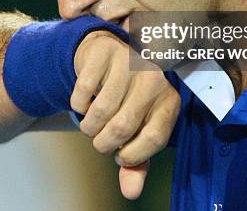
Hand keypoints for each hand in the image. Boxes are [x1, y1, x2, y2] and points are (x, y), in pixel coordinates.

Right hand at [71, 30, 180, 198]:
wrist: (108, 56)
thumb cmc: (125, 100)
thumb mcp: (136, 129)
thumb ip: (136, 162)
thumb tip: (131, 193)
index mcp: (169, 100)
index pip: (154, 139)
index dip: (133, 155)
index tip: (122, 155)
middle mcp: (154, 79)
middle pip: (123, 126)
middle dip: (104, 143)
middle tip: (101, 141)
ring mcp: (128, 62)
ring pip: (100, 111)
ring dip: (88, 127)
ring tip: (91, 125)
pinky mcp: (104, 52)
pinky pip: (83, 92)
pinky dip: (78, 105)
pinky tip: (85, 103)